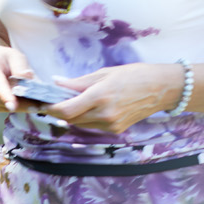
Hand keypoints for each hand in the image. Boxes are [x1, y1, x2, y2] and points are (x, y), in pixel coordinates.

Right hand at [0, 45, 35, 113]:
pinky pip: (0, 108)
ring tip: (36, 105)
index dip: (5, 95)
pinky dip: (14, 108)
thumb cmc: (6, 58)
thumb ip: (21, 68)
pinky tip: (26, 106)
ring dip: (18, 107)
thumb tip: (26, 81)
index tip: (12, 106)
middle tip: (38, 106)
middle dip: (18, 104)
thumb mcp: (16, 57)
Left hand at [45, 63, 185, 134]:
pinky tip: (91, 107)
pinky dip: (87, 118)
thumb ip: (78, 82)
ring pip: (80, 124)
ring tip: (73, 101)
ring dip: (73, 115)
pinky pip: (93, 126)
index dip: (50, 108)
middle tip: (55, 99)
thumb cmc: (133, 75)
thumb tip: (56, 82)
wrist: (160, 88)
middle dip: (59, 110)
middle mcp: (104, 114)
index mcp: (99, 96)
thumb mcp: (104, 73)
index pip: (66, 109)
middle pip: (70, 119)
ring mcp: (111, 125)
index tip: (42, 102)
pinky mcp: (116, 130)